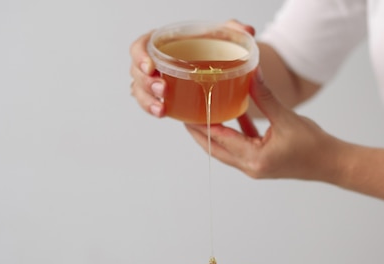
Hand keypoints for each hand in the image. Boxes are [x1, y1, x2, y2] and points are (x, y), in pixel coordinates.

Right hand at [129, 20, 255, 118]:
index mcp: (163, 42)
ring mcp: (156, 81)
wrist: (218, 64)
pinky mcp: (162, 97)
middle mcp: (155, 62)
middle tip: (162, 89)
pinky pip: (150, 103)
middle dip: (145, 83)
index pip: (141, 46)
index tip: (151, 66)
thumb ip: (233, 30)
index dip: (140, 56)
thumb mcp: (222, 36)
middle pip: (136, 72)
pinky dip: (153, 109)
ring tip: (162, 109)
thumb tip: (247, 30)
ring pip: (139, 90)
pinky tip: (163, 113)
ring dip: (147, 100)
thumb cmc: (214, 48)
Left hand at [185, 69, 347, 182]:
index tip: (186, 115)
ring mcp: (254, 167)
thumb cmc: (314, 146)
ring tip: (201, 116)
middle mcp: (250, 167)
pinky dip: (233, 134)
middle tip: (185, 115)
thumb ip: (265, 97)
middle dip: (199, 133)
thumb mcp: (287, 118)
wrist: (331, 163)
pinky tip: (231, 117)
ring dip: (214, 134)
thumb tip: (251, 74)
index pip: (219, 140)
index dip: (201, 126)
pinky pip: (239, 148)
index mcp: (254, 158)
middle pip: (215, 149)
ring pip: (225, 150)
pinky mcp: (260, 163)